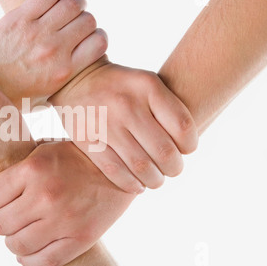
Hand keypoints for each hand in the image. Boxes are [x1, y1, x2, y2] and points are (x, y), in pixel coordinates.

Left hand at [0, 0, 107, 108]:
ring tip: (71, 6)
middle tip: (77, 22)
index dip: (98, 36)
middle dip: (87, 19)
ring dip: (76, 2)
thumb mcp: (45, 99)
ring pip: (72, 3)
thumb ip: (65, 85)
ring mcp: (36, 32)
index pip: (100, 42)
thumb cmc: (13, 95)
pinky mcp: (19, 17)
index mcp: (63, 72)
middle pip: (88, 20)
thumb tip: (81, 76)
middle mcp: (53, 50)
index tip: (89, 38)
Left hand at [0, 141, 135, 265]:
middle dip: (2, 222)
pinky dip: (30, 261)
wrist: (119, 169)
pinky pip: (43, 262)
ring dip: (14, 242)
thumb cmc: (75, 158)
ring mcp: (63, 219)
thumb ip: (16, 172)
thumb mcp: (43, 151)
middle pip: (0, 224)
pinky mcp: (80, 238)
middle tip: (13, 217)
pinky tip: (31, 253)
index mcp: (33, 169)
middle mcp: (45, 195)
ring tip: (23, 233)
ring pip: (17, 245)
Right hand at [50, 61, 198, 193]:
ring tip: (156, 180)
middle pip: (164, 152)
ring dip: (154, 180)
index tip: (186, 150)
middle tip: (173, 169)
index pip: (183, 127)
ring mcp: (105, 123)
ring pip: (141, 166)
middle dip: (174, 168)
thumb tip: (186, 148)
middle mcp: (127, 104)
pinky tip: (137, 185)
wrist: (76, 80)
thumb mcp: (146, 84)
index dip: (190, 146)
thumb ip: (167, 109)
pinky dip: (130, 184)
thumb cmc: (122, 87)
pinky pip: (114, 171)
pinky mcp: (86, 139)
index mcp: (148, 86)